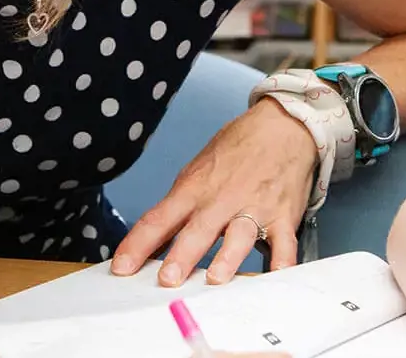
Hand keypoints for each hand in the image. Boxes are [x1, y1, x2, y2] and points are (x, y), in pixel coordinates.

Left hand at [112, 101, 318, 285]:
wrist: (282, 126)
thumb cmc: (235, 150)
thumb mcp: (197, 171)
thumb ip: (178, 207)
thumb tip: (152, 241)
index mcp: (194, 189)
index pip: (159, 219)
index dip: (137, 244)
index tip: (120, 268)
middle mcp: (222, 200)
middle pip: (198, 230)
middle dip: (182, 255)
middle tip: (168, 279)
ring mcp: (254, 208)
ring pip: (240, 235)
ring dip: (228, 257)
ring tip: (216, 278)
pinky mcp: (283, 216)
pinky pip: (284, 243)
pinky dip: (283, 261)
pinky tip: (279, 275)